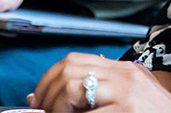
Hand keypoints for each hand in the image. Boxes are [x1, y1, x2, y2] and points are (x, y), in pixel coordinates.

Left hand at [30, 54, 170, 111]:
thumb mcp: (130, 99)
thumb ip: (95, 96)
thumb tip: (42, 100)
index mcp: (125, 70)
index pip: (74, 61)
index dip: (48, 81)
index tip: (40, 101)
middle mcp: (125, 76)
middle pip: (68, 70)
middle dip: (47, 95)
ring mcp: (127, 93)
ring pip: (72, 88)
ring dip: (57, 109)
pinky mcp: (127, 112)